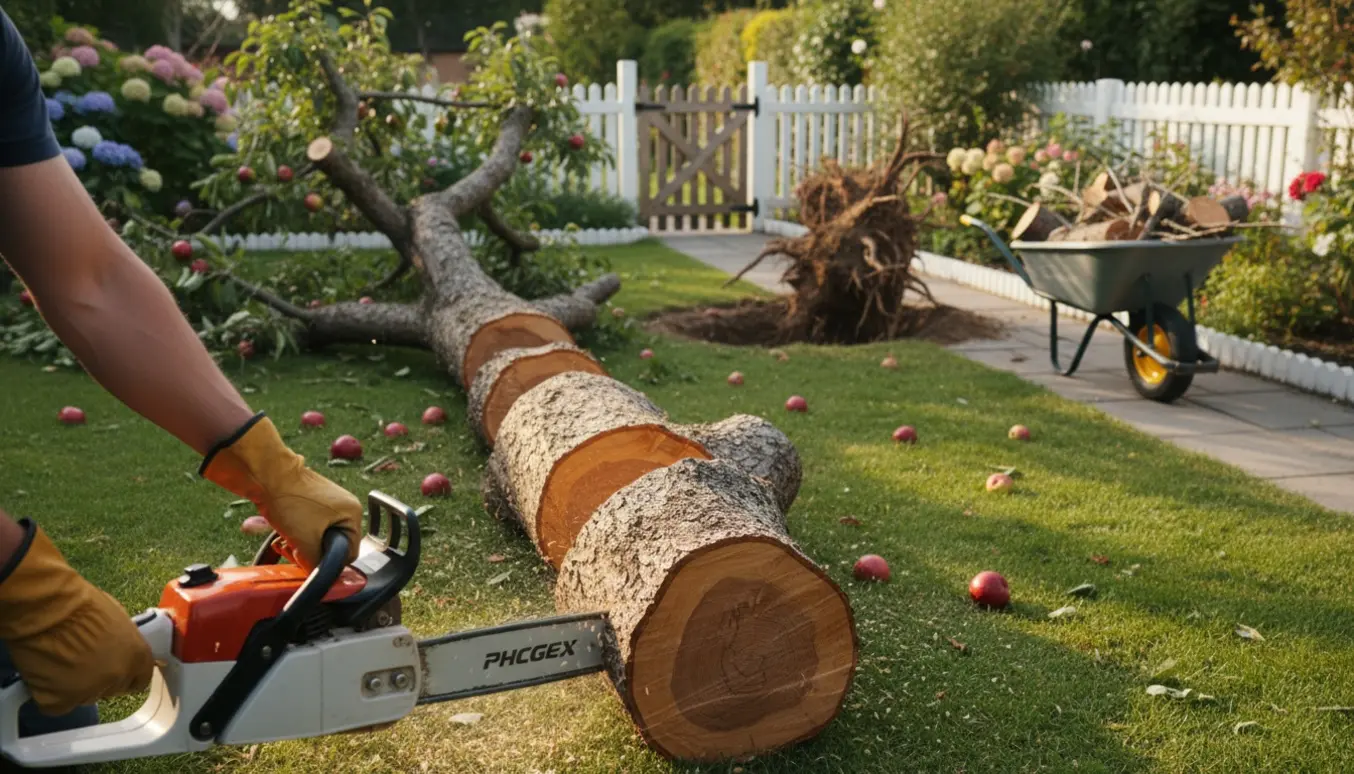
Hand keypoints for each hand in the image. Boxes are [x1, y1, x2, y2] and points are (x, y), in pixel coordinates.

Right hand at [0, 519, 152, 715]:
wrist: (47, 608)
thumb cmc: (79, 603)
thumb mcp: (118, 619)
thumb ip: (123, 641)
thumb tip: (118, 648)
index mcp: (138, 656)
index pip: (140, 679)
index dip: (125, 674)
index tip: (114, 670)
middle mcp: (118, 677)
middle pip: (111, 689)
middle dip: (98, 678)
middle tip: (80, 660)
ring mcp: (90, 691)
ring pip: (84, 697)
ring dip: (74, 685)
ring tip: (61, 660)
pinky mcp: (61, 701)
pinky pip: (57, 704)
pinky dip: (49, 692)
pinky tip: (46, 670)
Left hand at [200, 413, 361, 568]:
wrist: (264, 474)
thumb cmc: (289, 499)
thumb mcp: (306, 540)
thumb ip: (316, 563)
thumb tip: (318, 575)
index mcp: (351, 513)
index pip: (348, 552)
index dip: (326, 562)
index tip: (308, 561)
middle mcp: (343, 506)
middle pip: (330, 545)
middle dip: (309, 552)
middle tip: (293, 551)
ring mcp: (325, 502)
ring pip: (315, 536)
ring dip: (298, 544)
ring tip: (284, 541)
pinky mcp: (308, 500)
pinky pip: (305, 526)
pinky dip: (292, 533)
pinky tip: (279, 534)